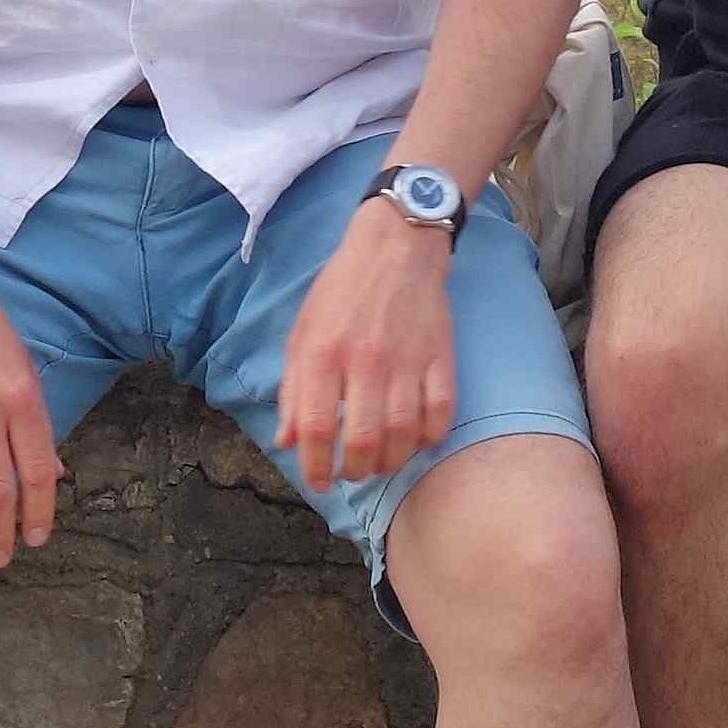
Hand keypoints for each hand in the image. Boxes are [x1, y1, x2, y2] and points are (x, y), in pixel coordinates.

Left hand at [278, 202, 459, 490]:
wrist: (396, 245)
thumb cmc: (342, 290)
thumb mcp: (303, 332)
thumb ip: (292, 388)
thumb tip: (287, 441)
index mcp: (324, 353)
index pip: (317, 428)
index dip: (316, 466)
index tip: (319, 482)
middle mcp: (365, 360)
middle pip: (364, 440)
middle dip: (356, 471)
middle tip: (352, 474)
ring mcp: (408, 360)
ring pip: (403, 434)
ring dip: (391, 462)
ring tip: (381, 464)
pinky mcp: (441, 356)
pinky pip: (441, 412)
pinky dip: (430, 437)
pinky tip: (416, 440)